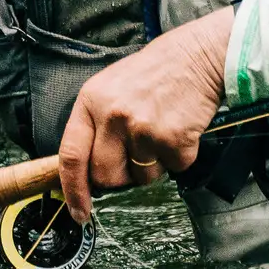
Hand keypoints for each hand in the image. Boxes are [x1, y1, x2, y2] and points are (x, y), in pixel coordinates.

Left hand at [58, 7, 236, 220]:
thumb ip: (96, 127)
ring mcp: (142, 128)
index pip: (71, 155)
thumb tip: (88, 173)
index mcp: (90, 102)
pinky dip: (179, 157)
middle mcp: (112, 115)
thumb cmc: (153, 74)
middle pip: (106, 176)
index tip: (78, 212)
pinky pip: (172, 169)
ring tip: (160, 130)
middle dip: (121, 177)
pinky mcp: (172, 139)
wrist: (196, 56)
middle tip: (137, 154)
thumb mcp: (110, 90)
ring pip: (141, 177)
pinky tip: (179, 129)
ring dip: (153, 165)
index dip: (72, 190)